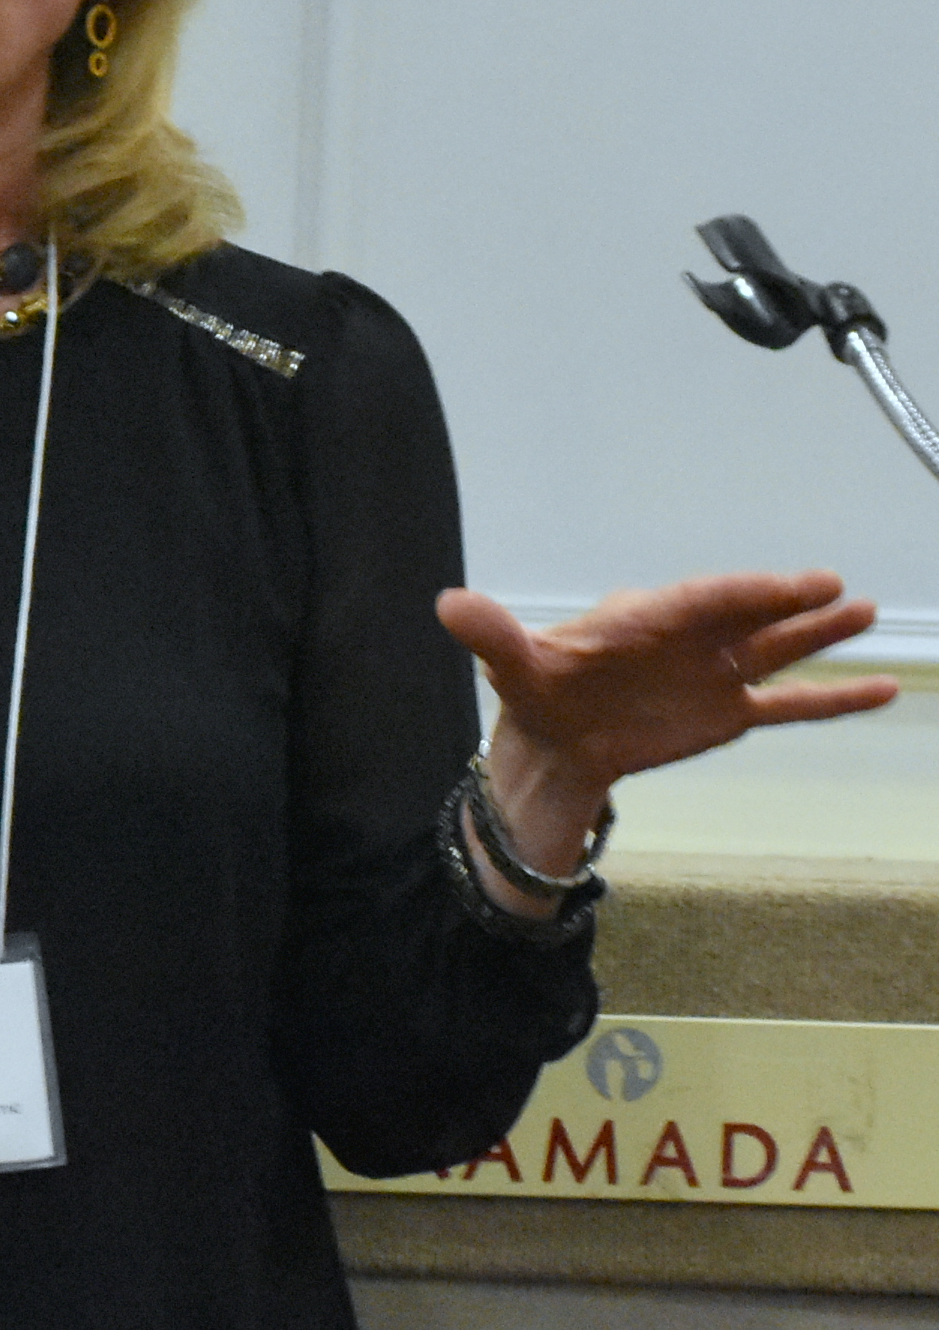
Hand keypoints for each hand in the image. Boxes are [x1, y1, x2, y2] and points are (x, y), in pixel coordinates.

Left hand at [436, 570, 896, 893]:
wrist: (554, 744)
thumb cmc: (539, 690)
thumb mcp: (511, 664)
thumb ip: (494, 634)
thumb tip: (449, 604)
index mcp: (646, 617)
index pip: (700, 601)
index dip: (741, 592)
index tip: (783, 585)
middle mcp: (690, 638)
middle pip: (746, 616)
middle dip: (788, 604)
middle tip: (836, 589)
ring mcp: (716, 674)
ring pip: (776, 650)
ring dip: (819, 635)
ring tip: (866, 612)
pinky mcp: (728, 713)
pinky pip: (789, 706)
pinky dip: (832, 699)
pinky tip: (879, 689)